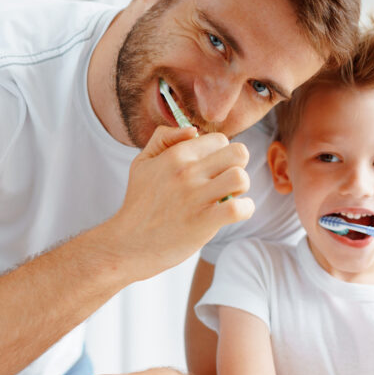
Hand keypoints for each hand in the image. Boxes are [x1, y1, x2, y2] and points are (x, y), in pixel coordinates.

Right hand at [106, 125, 254, 281]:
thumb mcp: (142, 163)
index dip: (221, 154)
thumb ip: (164, 138)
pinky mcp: (203, 222)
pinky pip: (238, 208)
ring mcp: (195, 197)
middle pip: (238, 153)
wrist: (128, 244)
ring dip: (241, 188)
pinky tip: (235, 212)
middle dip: (238, 166)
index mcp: (175, 155)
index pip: (220, 139)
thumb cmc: (139, 203)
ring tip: (229, 197)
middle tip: (225, 180)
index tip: (212, 169)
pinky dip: (245, 209)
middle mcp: (186, 172)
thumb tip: (192, 130)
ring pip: (241, 177)